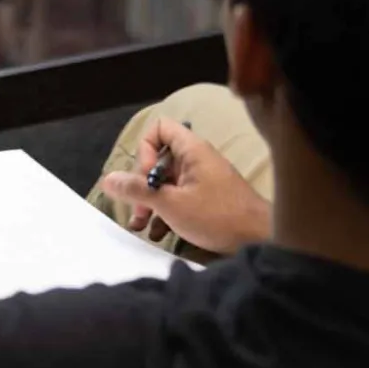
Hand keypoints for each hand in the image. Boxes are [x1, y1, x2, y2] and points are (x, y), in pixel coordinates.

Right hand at [101, 117, 270, 256]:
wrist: (260, 239)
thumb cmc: (217, 216)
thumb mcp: (170, 204)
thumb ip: (138, 190)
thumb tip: (108, 179)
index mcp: (191, 150)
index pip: (159, 128)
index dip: (145, 150)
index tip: (146, 176)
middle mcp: (197, 159)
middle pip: (158, 160)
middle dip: (142, 186)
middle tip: (137, 211)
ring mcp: (204, 180)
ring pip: (167, 182)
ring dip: (151, 203)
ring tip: (142, 227)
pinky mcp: (208, 200)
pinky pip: (179, 197)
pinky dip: (166, 212)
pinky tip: (159, 234)